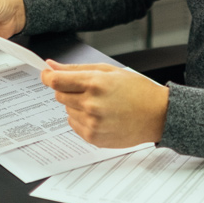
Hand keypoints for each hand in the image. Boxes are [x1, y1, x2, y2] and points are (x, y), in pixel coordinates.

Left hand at [40, 61, 168, 147]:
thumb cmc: (137, 90)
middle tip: (87, 88)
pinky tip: (100, 115)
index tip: (46, 74)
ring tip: (99, 103)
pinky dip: (82, 119)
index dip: (47, 76)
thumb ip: (76, 69)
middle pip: (59, 95)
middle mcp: (91, 104)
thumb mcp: (108, 71)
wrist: (157, 115)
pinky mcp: (94, 137)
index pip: (56, 80)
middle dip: (68, 89)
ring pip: (67, 110)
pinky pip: (74, 125)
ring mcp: (92, 123)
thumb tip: (51, 66)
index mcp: (95, 83)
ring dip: (76, 105)